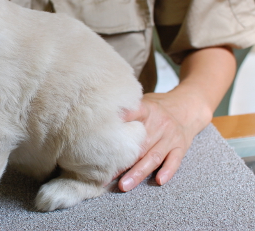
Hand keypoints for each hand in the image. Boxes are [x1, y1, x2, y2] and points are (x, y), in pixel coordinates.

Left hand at [117, 46, 235, 190]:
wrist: (187, 107)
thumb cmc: (157, 108)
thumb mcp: (143, 102)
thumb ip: (126, 111)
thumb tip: (99, 117)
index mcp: (147, 110)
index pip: (133, 113)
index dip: (121, 121)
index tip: (105, 132)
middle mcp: (159, 124)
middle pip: (139, 145)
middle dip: (122, 162)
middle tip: (105, 175)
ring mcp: (171, 137)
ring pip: (153, 157)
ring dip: (138, 172)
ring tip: (124, 185)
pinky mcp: (181, 147)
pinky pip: (175, 160)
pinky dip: (167, 171)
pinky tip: (159, 181)